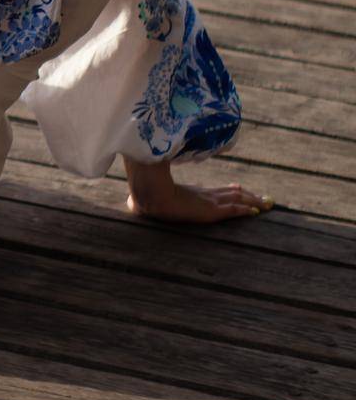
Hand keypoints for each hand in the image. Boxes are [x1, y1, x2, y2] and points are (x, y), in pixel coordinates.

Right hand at [124, 179, 274, 223]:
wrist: (147, 196)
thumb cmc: (145, 195)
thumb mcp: (149, 197)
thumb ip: (147, 200)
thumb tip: (131, 204)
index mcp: (193, 192)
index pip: (217, 190)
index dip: (231, 189)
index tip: (239, 187)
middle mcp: (203, 195)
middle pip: (232, 193)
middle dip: (249, 195)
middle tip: (265, 198)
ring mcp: (208, 202)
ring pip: (237, 199)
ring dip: (253, 202)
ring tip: (268, 204)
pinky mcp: (210, 210)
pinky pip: (232, 209)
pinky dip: (244, 210)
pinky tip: (255, 212)